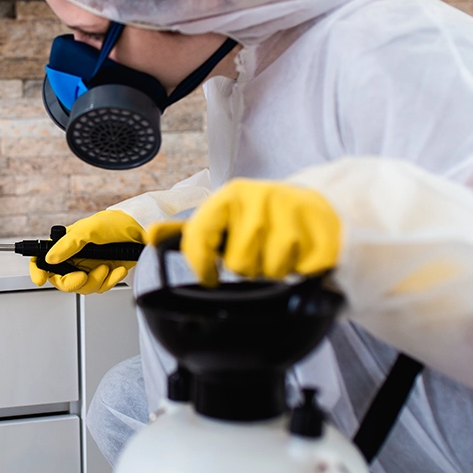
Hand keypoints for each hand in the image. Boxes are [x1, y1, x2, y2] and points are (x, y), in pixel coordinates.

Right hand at [29, 210, 146, 294]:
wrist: (142, 230)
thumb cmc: (117, 223)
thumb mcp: (89, 229)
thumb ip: (67, 244)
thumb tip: (50, 258)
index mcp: (67, 244)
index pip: (45, 259)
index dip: (38, 270)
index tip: (40, 279)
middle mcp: (76, 257)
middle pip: (62, 280)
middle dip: (73, 282)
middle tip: (82, 276)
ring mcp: (90, 267)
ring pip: (83, 288)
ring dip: (96, 280)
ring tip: (106, 267)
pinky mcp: (105, 275)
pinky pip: (101, 287)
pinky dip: (110, 280)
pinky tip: (118, 269)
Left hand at [147, 179, 339, 285]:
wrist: (315, 208)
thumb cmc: (262, 218)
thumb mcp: (224, 218)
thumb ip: (189, 231)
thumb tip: (151, 234)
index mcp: (230, 195)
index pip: (200, 235)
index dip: (200, 264)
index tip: (208, 277)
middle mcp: (260, 198)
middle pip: (239, 263)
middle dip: (247, 267)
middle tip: (256, 253)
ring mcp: (293, 212)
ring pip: (270, 271)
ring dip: (273, 271)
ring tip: (277, 252)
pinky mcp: (321, 231)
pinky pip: (301, 271)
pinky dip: (300, 272)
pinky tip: (299, 254)